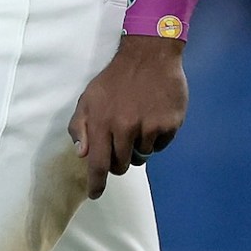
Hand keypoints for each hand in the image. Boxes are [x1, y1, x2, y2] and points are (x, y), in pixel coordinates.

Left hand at [67, 34, 188, 198]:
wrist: (149, 56)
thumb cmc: (114, 79)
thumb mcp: (88, 98)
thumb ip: (80, 126)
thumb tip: (82, 154)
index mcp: (103, 123)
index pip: (98, 163)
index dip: (97, 183)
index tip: (95, 194)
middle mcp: (126, 128)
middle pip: (121, 165)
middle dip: (118, 162)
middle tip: (121, 144)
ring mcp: (150, 127)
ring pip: (142, 156)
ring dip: (138, 148)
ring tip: (138, 124)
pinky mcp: (170, 125)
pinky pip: (161, 146)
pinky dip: (156, 139)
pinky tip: (153, 118)